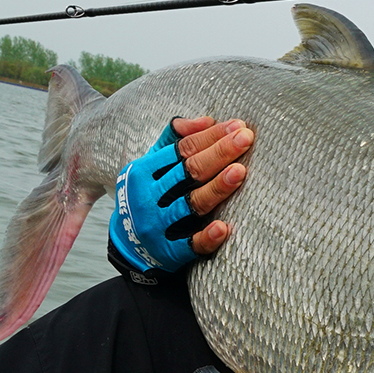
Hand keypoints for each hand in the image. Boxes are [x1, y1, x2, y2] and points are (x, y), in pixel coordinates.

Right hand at [108, 117, 252, 271]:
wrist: (127, 246)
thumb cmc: (147, 196)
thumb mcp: (151, 167)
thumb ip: (175, 141)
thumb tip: (207, 120)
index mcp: (143, 172)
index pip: (182, 150)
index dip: (211, 137)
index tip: (238, 126)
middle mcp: (148, 197)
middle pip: (189, 172)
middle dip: (219, 153)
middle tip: (246, 138)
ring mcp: (158, 226)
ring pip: (192, 204)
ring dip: (217, 188)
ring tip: (240, 171)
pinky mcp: (169, 252)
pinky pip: (191, 244)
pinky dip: (207, 237)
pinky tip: (224, 227)